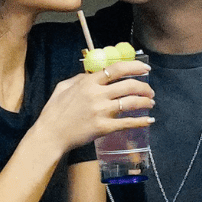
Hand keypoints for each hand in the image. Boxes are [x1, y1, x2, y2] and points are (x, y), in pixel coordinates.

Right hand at [37, 60, 154, 152]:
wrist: (50, 134)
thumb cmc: (54, 111)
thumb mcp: (64, 87)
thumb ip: (80, 78)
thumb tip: (94, 73)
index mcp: (88, 82)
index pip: (117, 69)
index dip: (135, 67)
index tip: (145, 68)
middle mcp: (97, 94)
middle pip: (129, 85)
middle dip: (144, 87)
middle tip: (150, 90)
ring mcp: (101, 111)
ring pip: (131, 102)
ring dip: (145, 102)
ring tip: (151, 103)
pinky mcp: (103, 127)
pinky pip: (127, 123)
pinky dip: (141, 121)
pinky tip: (149, 120)